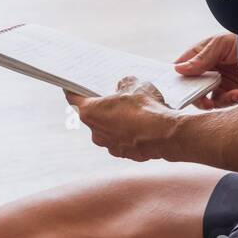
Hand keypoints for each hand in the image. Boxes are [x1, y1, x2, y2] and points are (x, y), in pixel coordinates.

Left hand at [64, 76, 181, 162]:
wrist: (166, 135)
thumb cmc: (146, 107)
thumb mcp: (135, 84)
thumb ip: (124, 84)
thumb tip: (123, 86)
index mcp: (90, 112)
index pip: (73, 98)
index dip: (72, 90)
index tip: (71, 85)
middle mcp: (96, 132)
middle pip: (92, 115)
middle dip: (102, 105)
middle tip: (113, 95)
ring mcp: (110, 146)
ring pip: (109, 128)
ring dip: (117, 120)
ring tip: (133, 109)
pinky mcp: (125, 154)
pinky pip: (123, 139)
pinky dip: (129, 131)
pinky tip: (142, 123)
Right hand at [174, 34, 237, 108]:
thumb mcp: (221, 44)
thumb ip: (200, 58)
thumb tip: (178, 70)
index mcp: (206, 56)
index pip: (185, 66)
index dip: (177, 74)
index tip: (172, 84)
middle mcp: (213, 72)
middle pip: (193, 86)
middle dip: (192, 92)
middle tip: (194, 96)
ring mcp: (224, 85)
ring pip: (206, 99)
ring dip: (209, 100)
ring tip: (219, 97)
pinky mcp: (236, 97)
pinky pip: (224, 104)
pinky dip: (228, 101)